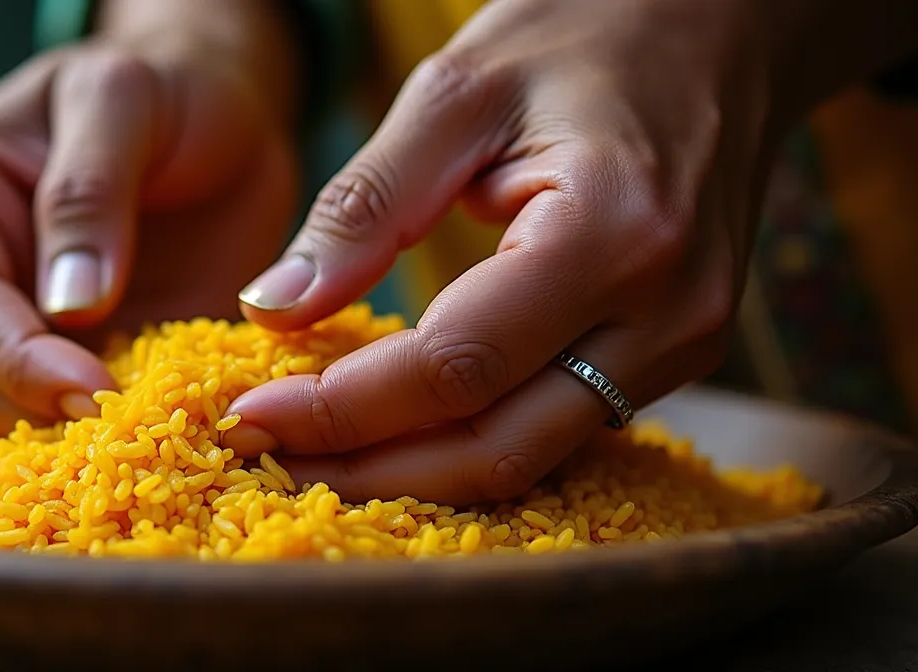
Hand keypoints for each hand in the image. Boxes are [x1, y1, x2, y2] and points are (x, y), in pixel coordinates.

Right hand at [0, 29, 297, 444]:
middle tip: (133, 432)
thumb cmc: (164, 92)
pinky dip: (89, 440)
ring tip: (145, 437)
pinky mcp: (34, 362)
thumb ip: (88, 191)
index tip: (97, 397)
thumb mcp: (127, 100)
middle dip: (39, 413)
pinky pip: (42, 424)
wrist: (208, 117)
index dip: (21, 362)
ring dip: (62, 439)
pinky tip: (145, 437)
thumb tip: (69, 307)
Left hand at [223, 0, 792, 503]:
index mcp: (612, 233)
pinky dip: (469, 437)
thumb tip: (272, 306)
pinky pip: (559, 427)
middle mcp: (667, 313)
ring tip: (318, 454)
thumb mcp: (457, 91)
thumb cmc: (584, 33)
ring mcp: (684, 344)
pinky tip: (400, 426)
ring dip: (416, 469)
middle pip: (497, 445)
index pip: (457, 366)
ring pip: (529, 455)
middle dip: (371, 468)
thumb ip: (366, 205)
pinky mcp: (676, 353)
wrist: (720, 28)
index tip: (252, 417)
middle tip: (272, 460)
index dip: (345, 408)